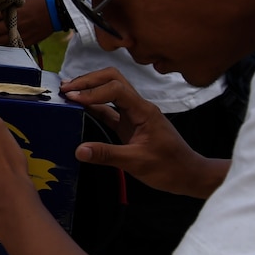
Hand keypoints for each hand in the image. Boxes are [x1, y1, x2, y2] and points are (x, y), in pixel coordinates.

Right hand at [63, 69, 224, 198]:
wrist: (188, 175)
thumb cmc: (169, 168)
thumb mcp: (136, 163)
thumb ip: (107, 155)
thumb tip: (79, 150)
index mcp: (144, 111)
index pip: (115, 89)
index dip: (92, 91)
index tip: (72, 99)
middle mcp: (139, 107)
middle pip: (113, 79)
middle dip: (89, 80)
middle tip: (66, 88)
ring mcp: (134, 114)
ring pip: (110, 91)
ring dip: (90, 89)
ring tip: (67, 93)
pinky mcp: (130, 124)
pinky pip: (109, 109)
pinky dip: (93, 105)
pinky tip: (79, 108)